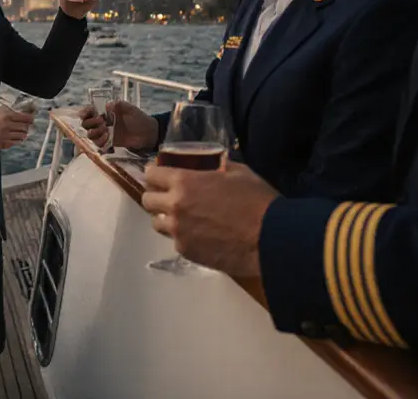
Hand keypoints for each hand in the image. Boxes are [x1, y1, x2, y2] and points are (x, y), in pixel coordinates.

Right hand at [0, 106, 34, 149]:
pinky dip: (17, 140)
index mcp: (7, 116)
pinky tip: (15, 138)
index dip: (30, 118)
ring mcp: (7, 136)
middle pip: (25, 127)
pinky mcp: (4, 144)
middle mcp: (8, 126)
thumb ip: (8, 111)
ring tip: (22, 132)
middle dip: (27, 126)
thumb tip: (19, 113)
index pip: (24, 118)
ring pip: (22, 136)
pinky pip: (15, 143)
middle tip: (26, 126)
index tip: (32, 119)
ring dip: (23, 134)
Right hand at [77, 100, 156, 149]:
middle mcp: (103, 123)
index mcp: (106, 112)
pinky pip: (98, 144)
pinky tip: (108, 139)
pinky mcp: (109, 143)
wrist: (148, 133)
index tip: (87, 113)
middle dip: (90, 123)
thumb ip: (119, 105)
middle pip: (86, 124)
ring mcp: (105, 133)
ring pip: (90, 135)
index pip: (89, 111)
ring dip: (95, 133)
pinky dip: (100, 142)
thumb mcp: (130, 108)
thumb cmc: (139, 118)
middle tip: (102, 122)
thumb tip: (107, 105)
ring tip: (106, 131)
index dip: (85, 112)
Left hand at [140, 160, 280, 276]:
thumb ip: (216, 167)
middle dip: (156, 196)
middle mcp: (174, 207)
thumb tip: (210, 166)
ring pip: (157, 223)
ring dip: (166, 218)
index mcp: (184, 182)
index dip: (154, 173)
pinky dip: (183, 236)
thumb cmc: (257, 200)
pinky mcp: (186, 252)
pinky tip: (200, 235)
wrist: (270, 239)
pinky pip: (176, 241)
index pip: (151, 174)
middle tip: (170, 196)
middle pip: (147, 200)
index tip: (159, 174)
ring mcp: (178, 232)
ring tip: (184, 218)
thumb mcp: (238, 172)